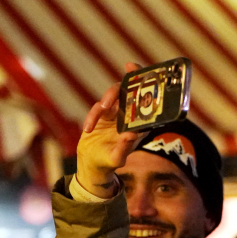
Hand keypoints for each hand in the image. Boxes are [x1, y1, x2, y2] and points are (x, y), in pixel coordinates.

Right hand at [76, 62, 147, 198]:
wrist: (92, 164)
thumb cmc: (109, 163)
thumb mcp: (116, 158)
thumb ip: (124, 147)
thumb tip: (130, 134)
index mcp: (140, 125)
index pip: (148, 102)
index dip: (148, 86)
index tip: (147, 74)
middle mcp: (130, 116)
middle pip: (130, 92)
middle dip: (125, 84)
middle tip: (118, 87)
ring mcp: (116, 113)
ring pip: (113, 95)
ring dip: (108, 99)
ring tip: (101, 109)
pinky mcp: (102, 114)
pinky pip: (98, 108)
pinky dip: (92, 117)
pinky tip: (88, 129)